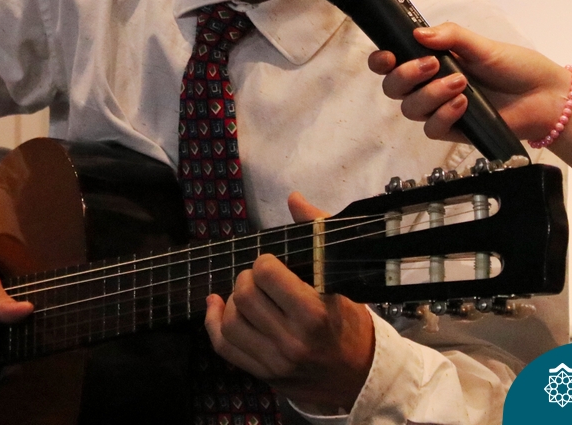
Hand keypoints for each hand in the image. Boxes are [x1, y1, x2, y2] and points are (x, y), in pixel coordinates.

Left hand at [204, 193, 373, 413]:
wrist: (358, 374)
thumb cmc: (348, 320)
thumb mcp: (340, 278)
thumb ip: (317, 235)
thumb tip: (293, 198)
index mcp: (313, 313)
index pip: (266, 273)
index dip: (265, 262)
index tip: (274, 264)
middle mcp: (291, 340)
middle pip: (244, 295)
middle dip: (247, 278)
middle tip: (260, 279)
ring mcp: (274, 361)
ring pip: (229, 321)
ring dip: (232, 301)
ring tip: (248, 295)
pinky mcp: (262, 374)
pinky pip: (224, 347)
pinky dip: (213, 323)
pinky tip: (217, 307)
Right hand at [366, 23, 569, 142]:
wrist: (545, 97)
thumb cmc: (515, 67)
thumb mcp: (483, 45)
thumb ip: (451, 36)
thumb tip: (418, 33)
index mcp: (432, 60)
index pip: (392, 62)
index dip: (381, 61)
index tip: (388, 55)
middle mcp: (430, 85)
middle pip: (393, 88)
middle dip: (405, 76)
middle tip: (431, 65)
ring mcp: (440, 108)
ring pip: (410, 108)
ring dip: (430, 94)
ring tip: (460, 83)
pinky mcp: (453, 130)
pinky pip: (431, 128)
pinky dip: (443, 115)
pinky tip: (462, 104)